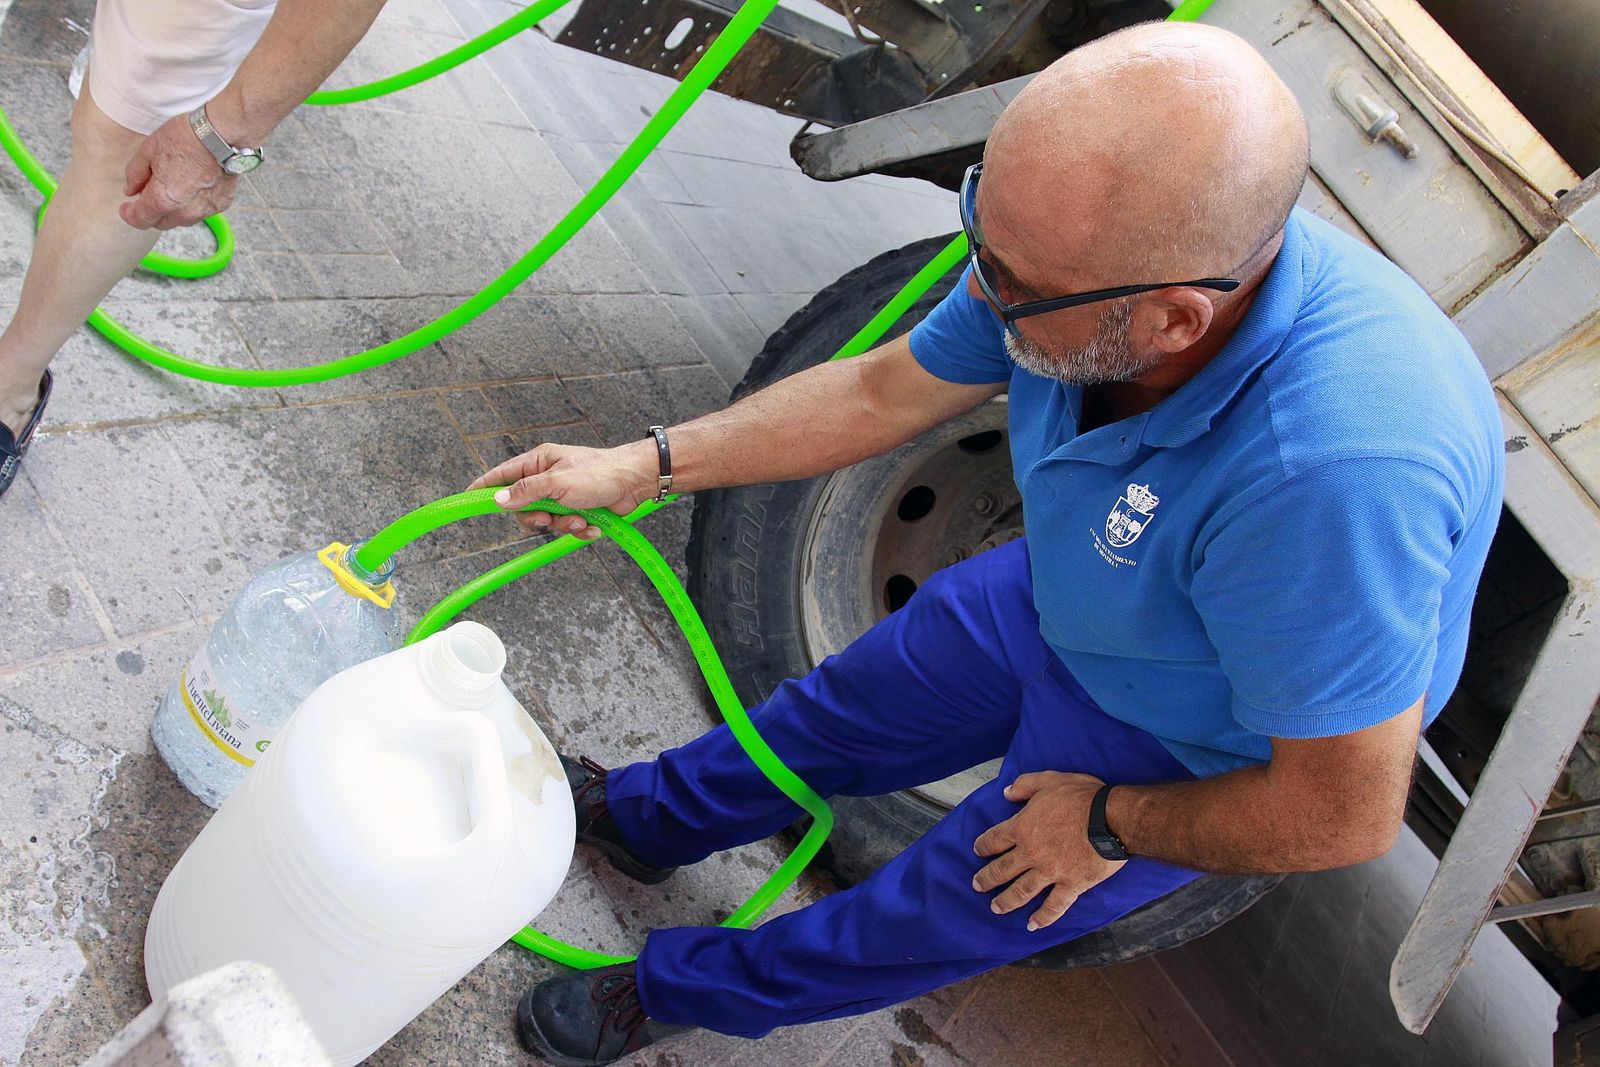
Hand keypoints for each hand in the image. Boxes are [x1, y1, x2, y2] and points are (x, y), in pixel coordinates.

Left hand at [120, 113, 238, 229]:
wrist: (221, 135)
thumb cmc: (185, 138)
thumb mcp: (148, 150)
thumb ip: (135, 174)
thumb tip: (131, 190)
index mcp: (162, 199)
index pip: (140, 220)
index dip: (129, 214)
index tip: (127, 208)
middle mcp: (184, 211)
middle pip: (161, 223)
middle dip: (152, 212)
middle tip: (150, 192)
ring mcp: (204, 210)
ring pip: (182, 219)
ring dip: (174, 209)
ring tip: (174, 187)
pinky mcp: (221, 205)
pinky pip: (201, 211)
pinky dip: (193, 203)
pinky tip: (194, 185)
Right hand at [467, 441, 655, 539]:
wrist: (635, 482)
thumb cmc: (600, 472)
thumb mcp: (558, 482)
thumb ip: (526, 492)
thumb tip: (498, 500)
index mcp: (539, 462)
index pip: (502, 475)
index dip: (485, 487)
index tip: (467, 498)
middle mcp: (548, 478)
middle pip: (523, 507)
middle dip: (539, 518)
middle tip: (552, 517)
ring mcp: (563, 495)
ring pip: (547, 521)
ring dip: (564, 525)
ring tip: (581, 518)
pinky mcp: (578, 509)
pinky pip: (567, 528)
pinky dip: (579, 530)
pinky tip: (592, 525)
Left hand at [972, 771, 1124, 930]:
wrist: (1111, 819)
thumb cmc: (1082, 797)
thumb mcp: (1050, 780)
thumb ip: (1026, 784)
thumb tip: (1007, 792)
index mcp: (1023, 827)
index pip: (995, 839)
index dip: (983, 845)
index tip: (977, 850)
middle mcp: (1031, 853)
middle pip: (1002, 869)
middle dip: (987, 878)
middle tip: (977, 885)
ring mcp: (1050, 872)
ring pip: (1021, 891)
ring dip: (1006, 901)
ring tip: (995, 908)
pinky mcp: (1071, 885)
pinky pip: (1054, 906)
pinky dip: (1043, 918)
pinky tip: (1032, 925)